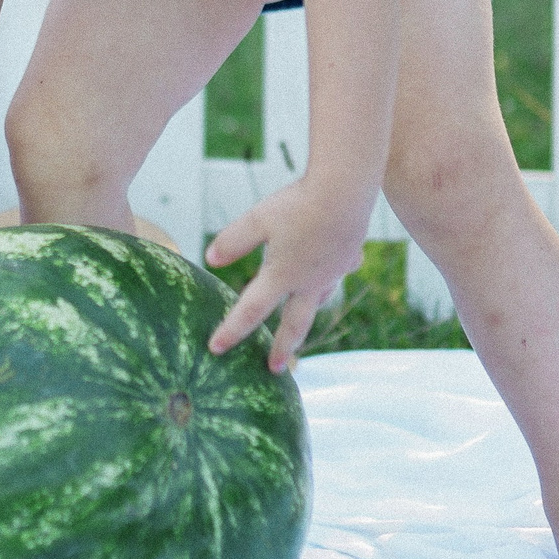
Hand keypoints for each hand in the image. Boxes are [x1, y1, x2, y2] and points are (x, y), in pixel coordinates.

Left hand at [202, 180, 366, 371]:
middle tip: (277, 369)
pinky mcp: (349, 256)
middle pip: (295, 323)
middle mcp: (309, 281)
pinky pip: (338, 274)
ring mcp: (333, 271)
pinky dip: (330, 277)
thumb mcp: (256, 220)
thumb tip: (209, 259)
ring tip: (300, 321)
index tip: (215, 348)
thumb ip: (232, 242)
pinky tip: (330, 271)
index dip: (231, 331)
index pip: (251, 311)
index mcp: (282, 276)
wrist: (346, 190)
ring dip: (307, 314)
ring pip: (318, 301)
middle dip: (284, 348)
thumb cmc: (297, 204)